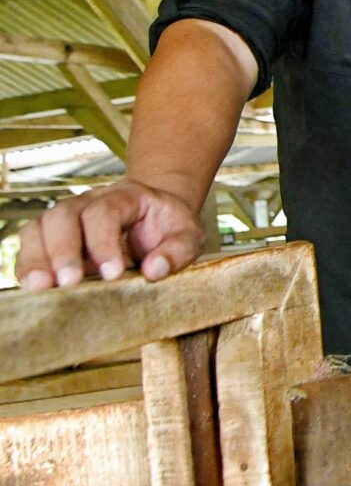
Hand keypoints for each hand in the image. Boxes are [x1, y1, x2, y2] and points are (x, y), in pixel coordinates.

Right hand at [17, 179, 205, 291]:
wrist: (155, 211)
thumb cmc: (169, 225)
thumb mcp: (188, 234)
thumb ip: (177, 251)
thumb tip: (154, 271)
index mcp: (124, 197)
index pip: (104, 212)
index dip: (103, 242)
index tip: (112, 274)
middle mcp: (88, 203)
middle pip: (63, 215)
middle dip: (63, 250)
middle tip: (70, 283)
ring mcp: (67, 218)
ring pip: (39, 227)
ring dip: (36, 258)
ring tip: (40, 288)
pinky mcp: (53, 238)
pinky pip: (30, 245)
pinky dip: (27, 265)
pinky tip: (33, 288)